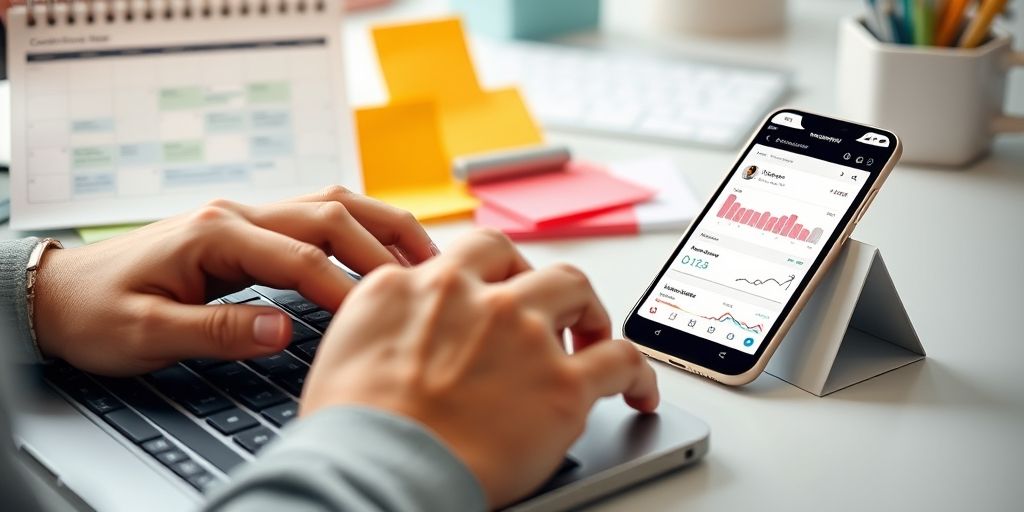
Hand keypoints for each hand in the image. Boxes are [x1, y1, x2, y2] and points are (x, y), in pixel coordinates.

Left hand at [34, 186, 435, 375]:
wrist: (60, 294)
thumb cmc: (97, 314)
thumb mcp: (145, 333)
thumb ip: (217, 330)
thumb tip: (284, 330)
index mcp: (214, 233)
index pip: (301, 257)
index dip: (346, 288)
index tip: (379, 318)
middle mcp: (236, 214)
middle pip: (331, 213)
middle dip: (383, 246)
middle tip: (426, 280)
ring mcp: (244, 217)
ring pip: (330, 204)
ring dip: (379, 225)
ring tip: (424, 253)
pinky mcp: (248, 231)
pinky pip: (317, 218)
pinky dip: (359, 230)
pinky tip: (380, 250)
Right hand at [301, 229, 658, 507]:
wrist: (378, 470)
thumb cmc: (353, 429)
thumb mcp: (347, 345)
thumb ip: (387, 315)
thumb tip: (404, 320)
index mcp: (420, 284)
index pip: (469, 256)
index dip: (491, 275)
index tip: (498, 290)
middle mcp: (477, 296)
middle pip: (526, 264)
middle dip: (540, 284)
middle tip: (548, 312)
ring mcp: (525, 334)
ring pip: (578, 291)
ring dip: (589, 313)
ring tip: (594, 336)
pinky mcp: (563, 384)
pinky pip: (621, 360)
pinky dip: (637, 373)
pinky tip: (638, 390)